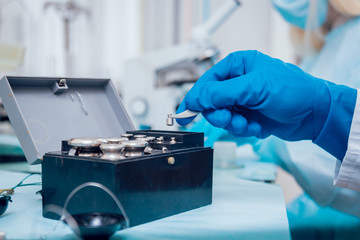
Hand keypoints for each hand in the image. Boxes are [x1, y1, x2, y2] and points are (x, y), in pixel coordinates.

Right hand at [177, 50, 355, 158]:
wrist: (315, 114)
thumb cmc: (292, 91)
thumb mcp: (253, 88)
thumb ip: (220, 93)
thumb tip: (194, 98)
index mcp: (237, 66)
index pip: (207, 82)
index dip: (195, 98)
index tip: (185, 113)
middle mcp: (238, 82)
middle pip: (212, 102)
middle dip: (220, 114)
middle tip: (231, 119)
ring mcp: (244, 100)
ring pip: (222, 116)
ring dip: (234, 124)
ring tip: (249, 124)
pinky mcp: (249, 115)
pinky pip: (235, 126)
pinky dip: (245, 130)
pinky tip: (259, 127)